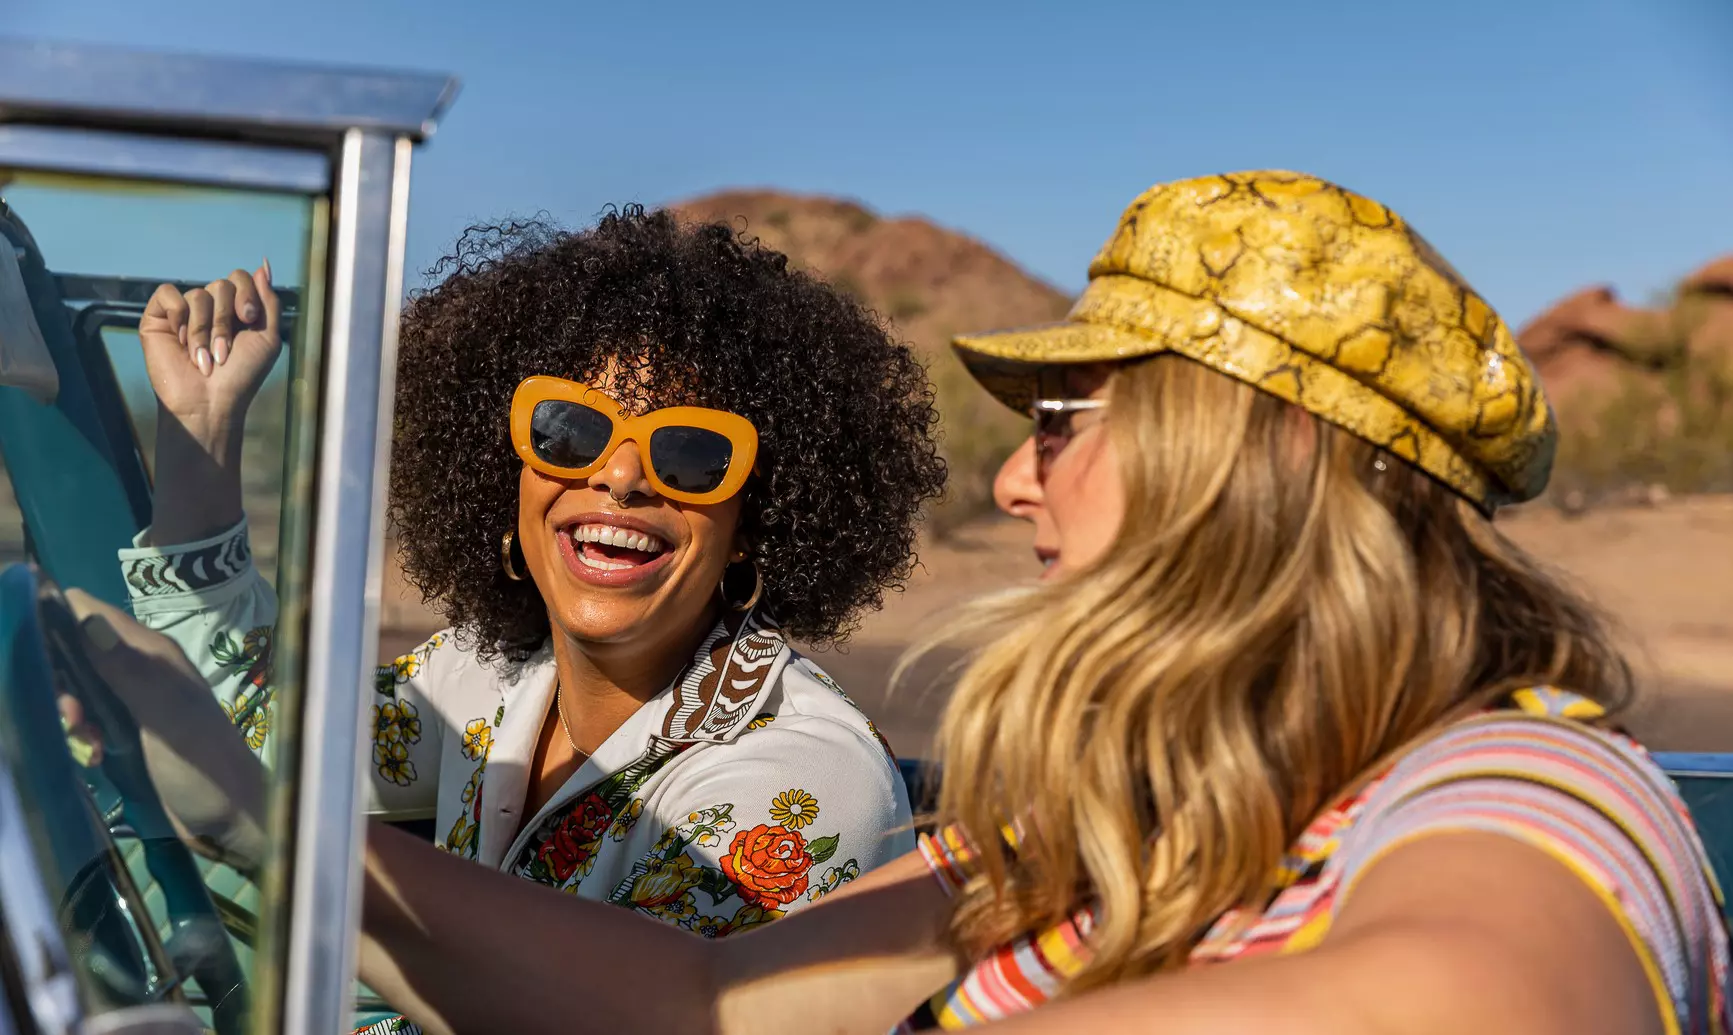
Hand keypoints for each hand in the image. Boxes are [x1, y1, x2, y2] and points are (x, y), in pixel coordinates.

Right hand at [60, 589, 269, 875]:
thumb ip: (127, 668)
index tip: (42, 662)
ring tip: (86, 743)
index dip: (55, 626)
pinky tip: (93, 758)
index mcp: (151, 653)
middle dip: (60, 682)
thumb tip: (85, 618)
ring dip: (70, 714)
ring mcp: (131, 701)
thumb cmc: (204, 763)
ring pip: (76, 688)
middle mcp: (139, 668)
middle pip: (73, 652)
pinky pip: (86, 721)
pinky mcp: (125, 732)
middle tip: (72, 718)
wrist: (230, 817)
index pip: (88, 612)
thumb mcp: (164, 715)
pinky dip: (82, 737)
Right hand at [140, 262, 281, 446]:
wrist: (209, 402)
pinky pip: (167, 293)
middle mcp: (209, 308)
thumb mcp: (268, 338)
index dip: (246, 294)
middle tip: (224, 351)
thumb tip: (262, 264)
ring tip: (203, 358)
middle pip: (221, 285)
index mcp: (235, 310)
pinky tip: (180, 340)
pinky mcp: (157, 318)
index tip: (248, 320)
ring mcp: (182, 313)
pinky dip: (178, 316)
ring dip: (204, 330)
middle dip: (226, 319)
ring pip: (197, 295)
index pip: (239, 277)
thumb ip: (269, 301)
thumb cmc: (241, 376)